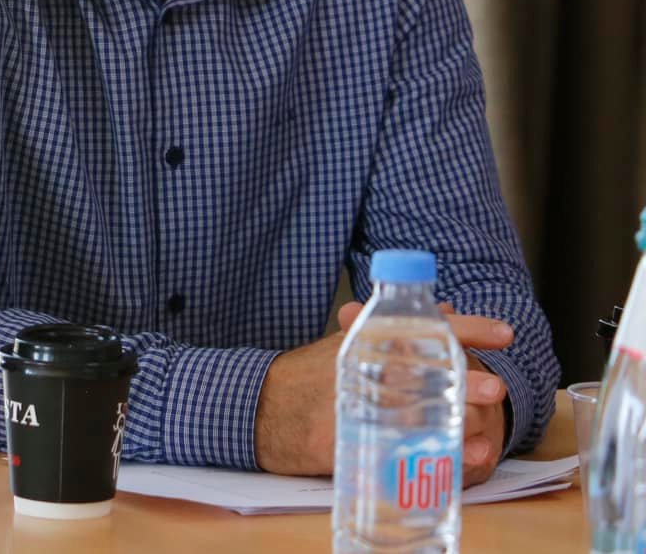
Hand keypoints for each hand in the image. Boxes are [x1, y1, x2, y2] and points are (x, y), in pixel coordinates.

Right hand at [254, 300, 514, 477]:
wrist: (262, 408)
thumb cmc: (311, 375)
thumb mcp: (353, 342)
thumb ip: (400, 327)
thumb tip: (449, 309)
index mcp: (368, 338)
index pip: (426, 325)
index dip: (469, 328)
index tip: (506, 333)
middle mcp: (361, 366)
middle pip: (422, 370)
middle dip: (465, 381)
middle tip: (497, 388)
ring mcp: (353, 403)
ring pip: (416, 411)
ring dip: (455, 421)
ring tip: (485, 434)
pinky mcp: (346, 439)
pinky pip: (397, 448)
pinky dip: (434, 454)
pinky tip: (458, 458)